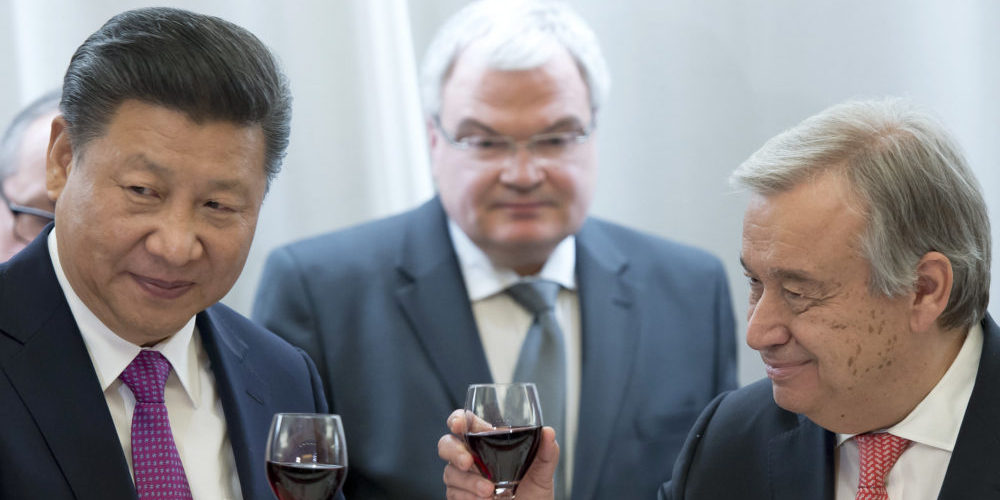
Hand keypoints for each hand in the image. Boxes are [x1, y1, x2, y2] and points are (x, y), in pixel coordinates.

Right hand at [438, 409, 558, 499]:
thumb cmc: (534, 493)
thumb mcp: (543, 471)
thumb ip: (547, 451)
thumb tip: (549, 432)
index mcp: (489, 442)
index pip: (466, 423)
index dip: (457, 420)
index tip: (458, 424)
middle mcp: (473, 457)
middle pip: (447, 444)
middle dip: (453, 451)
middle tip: (468, 462)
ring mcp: (465, 478)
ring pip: (450, 472)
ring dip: (468, 481)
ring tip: (489, 490)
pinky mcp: (461, 497)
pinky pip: (453, 494)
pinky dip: (467, 497)